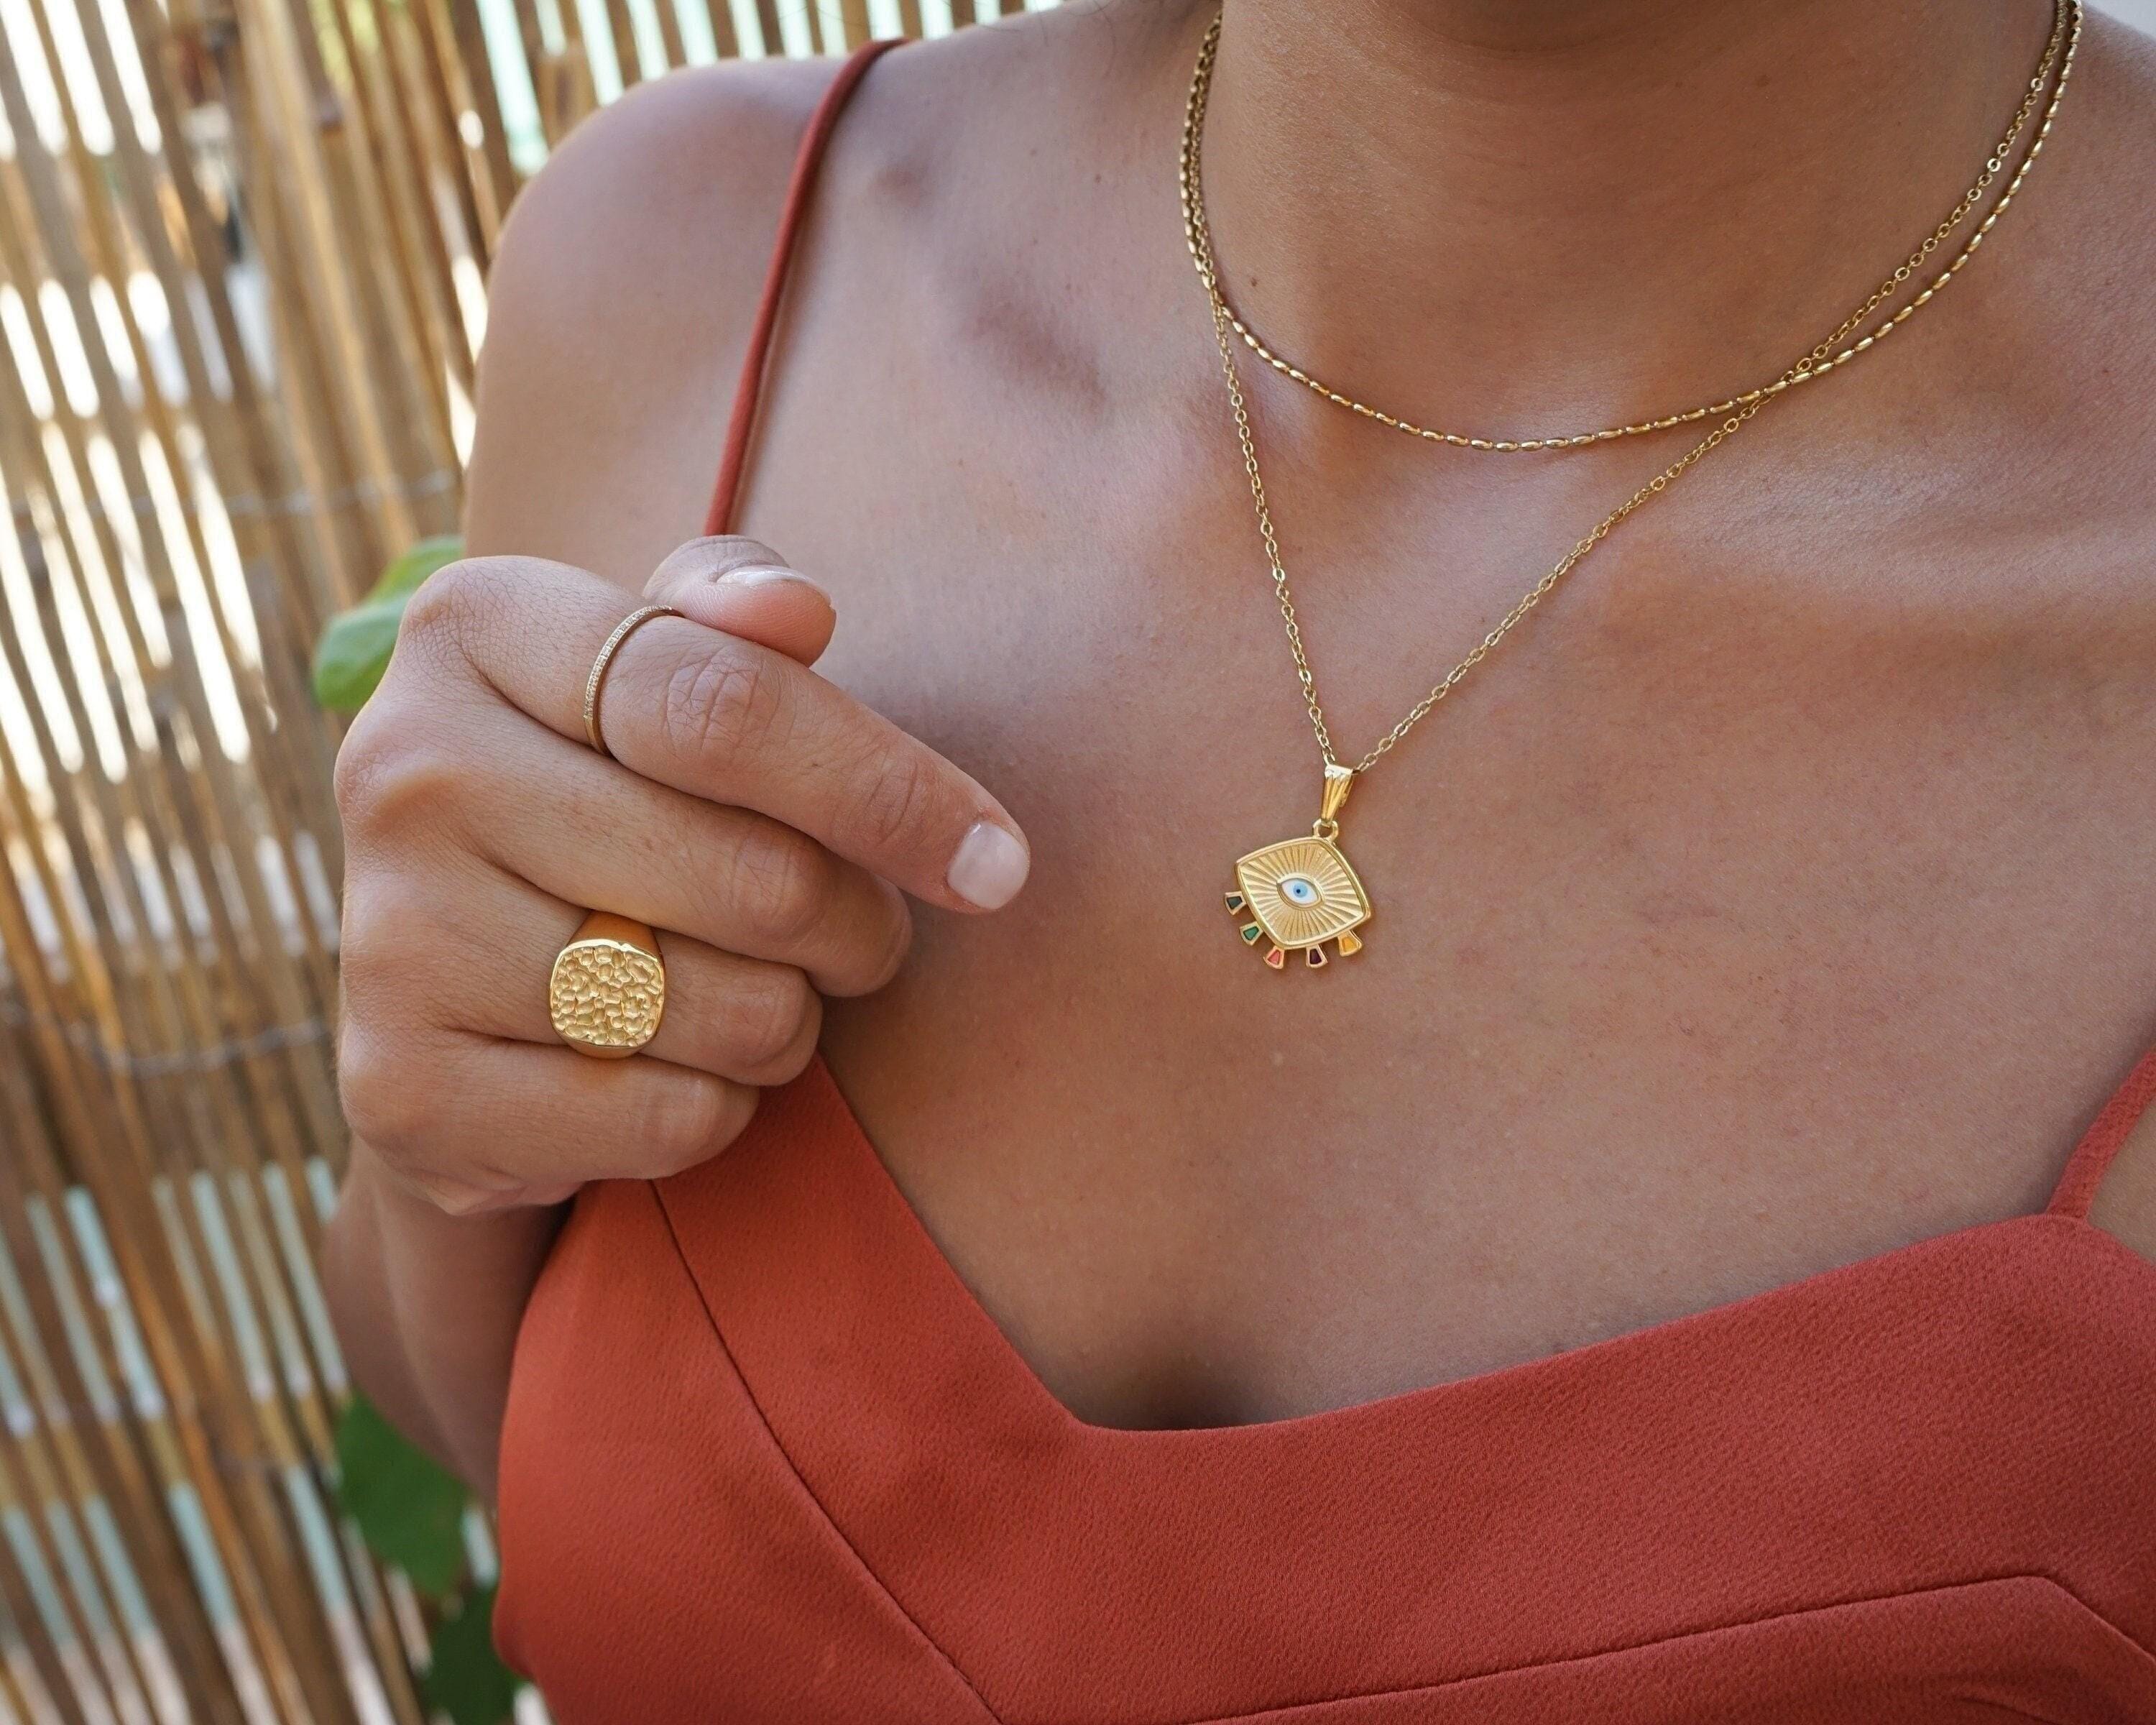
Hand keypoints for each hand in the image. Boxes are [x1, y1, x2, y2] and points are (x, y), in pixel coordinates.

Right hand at [333, 537, 1029, 1213]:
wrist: (454, 974)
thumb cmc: (610, 790)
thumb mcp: (660, 668)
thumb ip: (732, 616)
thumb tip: (796, 611)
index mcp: (475, 626)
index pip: (730, 706)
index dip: (892, 793)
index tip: (998, 862)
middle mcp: (403, 767)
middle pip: (755, 878)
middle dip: (858, 926)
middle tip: (860, 935)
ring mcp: (387, 937)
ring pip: (724, 1012)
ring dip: (789, 1020)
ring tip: (756, 991)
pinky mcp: (399, 1090)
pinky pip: (665, 1119)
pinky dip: (721, 1109)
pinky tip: (679, 1065)